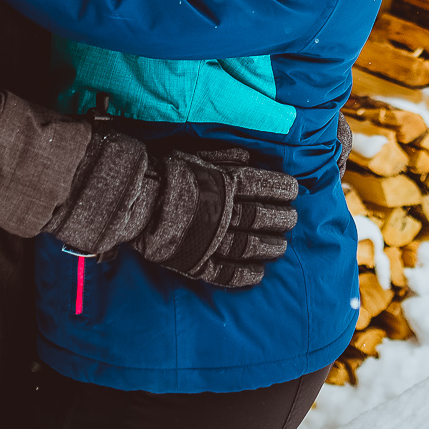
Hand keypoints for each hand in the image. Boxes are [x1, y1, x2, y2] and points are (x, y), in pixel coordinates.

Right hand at [47, 136, 298, 289]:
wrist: (133, 199)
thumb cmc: (164, 170)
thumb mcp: (196, 153)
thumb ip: (225, 156)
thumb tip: (249, 157)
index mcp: (228, 183)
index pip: (265, 187)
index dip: (282, 190)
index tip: (294, 191)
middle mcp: (227, 213)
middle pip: (263, 218)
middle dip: (282, 219)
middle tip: (292, 220)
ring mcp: (214, 240)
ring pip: (251, 246)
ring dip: (270, 247)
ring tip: (281, 246)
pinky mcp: (198, 262)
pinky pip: (227, 274)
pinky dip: (245, 275)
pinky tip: (258, 275)